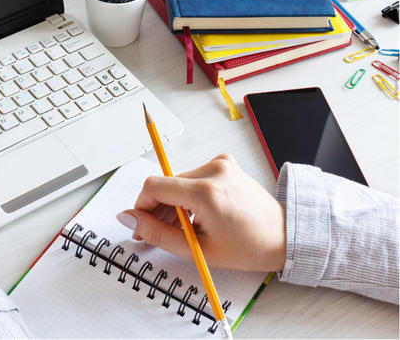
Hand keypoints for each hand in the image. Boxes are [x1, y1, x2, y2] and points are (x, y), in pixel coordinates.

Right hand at [117, 154, 284, 271]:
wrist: (284, 236)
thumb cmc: (249, 247)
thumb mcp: (197, 249)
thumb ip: (157, 233)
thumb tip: (128, 219)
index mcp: (206, 191)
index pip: (154, 186)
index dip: (140, 206)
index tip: (140, 224)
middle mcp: (213, 170)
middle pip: (165, 184)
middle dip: (156, 209)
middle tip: (157, 233)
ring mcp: (220, 163)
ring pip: (177, 181)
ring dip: (172, 203)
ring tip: (184, 228)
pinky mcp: (224, 163)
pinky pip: (192, 178)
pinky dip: (187, 196)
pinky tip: (196, 215)